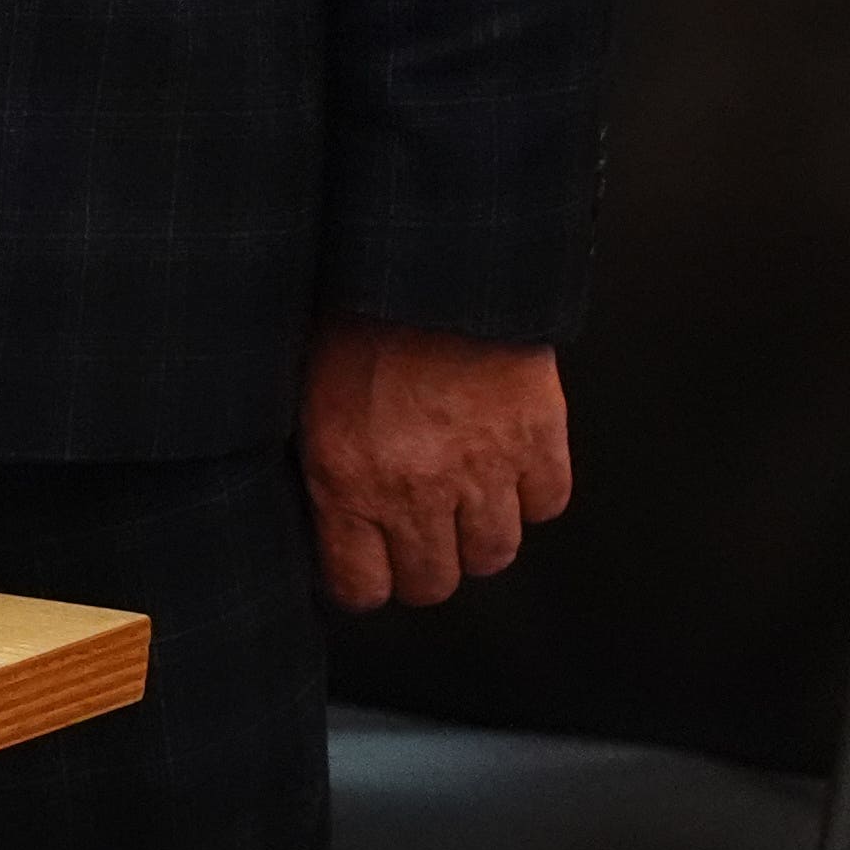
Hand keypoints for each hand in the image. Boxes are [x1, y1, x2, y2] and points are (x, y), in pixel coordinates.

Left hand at [303, 321, 571, 609]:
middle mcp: (416, 488)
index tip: (362, 567)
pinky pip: (546, 505)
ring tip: (459, 503)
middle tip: (412, 537)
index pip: (361, 586)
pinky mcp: (538, 441)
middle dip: (421, 566)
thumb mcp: (302, 393)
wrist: (424, 262)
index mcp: (345, 477)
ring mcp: (484, 470)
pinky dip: (529, 493)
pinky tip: (505, 466)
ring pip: (493, 556)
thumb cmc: (351, 311)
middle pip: (433, 583)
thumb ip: (317, 461)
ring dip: (476, 537)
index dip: (363, 582)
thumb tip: (320, 509)